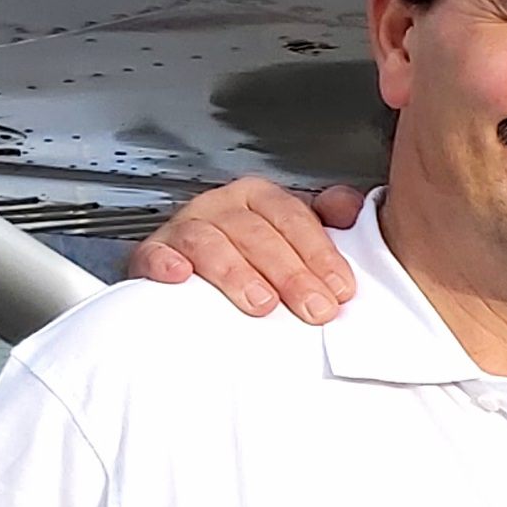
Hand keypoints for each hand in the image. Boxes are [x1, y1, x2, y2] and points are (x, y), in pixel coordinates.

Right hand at [128, 177, 364, 321]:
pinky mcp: (153, 253)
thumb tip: (352, 209)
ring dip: (237, 273)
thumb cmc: (254, 258)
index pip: (294, 218)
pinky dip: (165, 263)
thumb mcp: (295, 236)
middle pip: (257, 234)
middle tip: (315, 308)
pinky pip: (155, 253)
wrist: (196, 276)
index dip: (321, 254)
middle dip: (291, 273)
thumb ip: (328, 221)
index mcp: (260, 198)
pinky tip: (180, 277)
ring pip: (210, 242)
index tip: (341, 289)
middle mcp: (222, 207)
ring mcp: (185, 228)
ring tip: (262, 303)